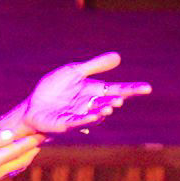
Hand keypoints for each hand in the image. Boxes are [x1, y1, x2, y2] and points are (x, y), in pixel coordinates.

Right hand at [0, 128, 43, 180]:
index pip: (19, 147)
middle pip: (24, 157)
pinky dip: (20, 157)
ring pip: (19, 163)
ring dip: (30, 151)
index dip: (34, 137)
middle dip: (36, 144)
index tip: (48, 127)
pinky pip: (11, 167)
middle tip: (50, 130)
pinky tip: (22, 149)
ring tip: (40, 138)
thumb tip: (11, 134)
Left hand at [15, 52, 150, 137]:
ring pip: (95, 114)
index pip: (117, 90)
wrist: (32, 106)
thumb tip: (118, 56)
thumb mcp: (73, 72)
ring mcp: (79, 115)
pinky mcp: (65, 124)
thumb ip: (94, 66)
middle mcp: (90, 105)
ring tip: (109, 107)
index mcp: (94, 91)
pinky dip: (85, 119)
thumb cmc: (53, 89)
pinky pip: (77, 122)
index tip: (147, 88)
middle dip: (114, 101)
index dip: (132, 90)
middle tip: (119, 99)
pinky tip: (92, 116)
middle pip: (107, 103)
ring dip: (102, 111)